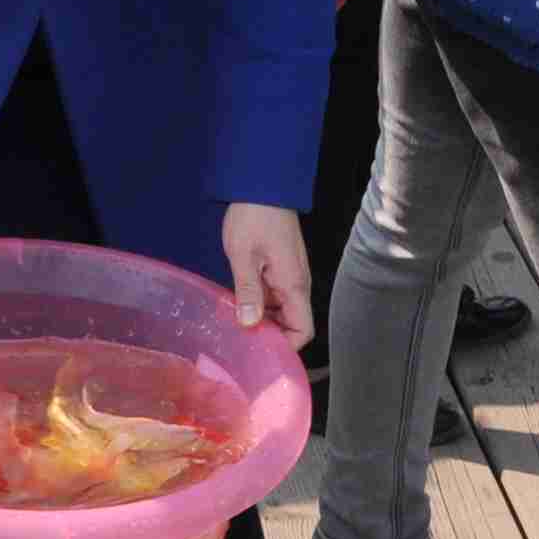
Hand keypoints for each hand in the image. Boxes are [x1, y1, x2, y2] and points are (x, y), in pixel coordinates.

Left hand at [224, 203, 312, 343]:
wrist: (262, 186)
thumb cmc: (254, 218)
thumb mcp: (243, 255)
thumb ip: (248, 292)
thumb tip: (249, 325)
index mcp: (293, 284)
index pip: (303, 330)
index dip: (286, 347)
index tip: (260, 352)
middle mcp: (297, 284)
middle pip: (293, 324)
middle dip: (271, 336)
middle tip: (240, 341)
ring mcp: (289, 276)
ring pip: (282, 311)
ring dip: (263, 320)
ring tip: (235, 323)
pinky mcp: (281, 268)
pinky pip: (275, 297)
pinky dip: (260, 305)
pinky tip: (237, 304)